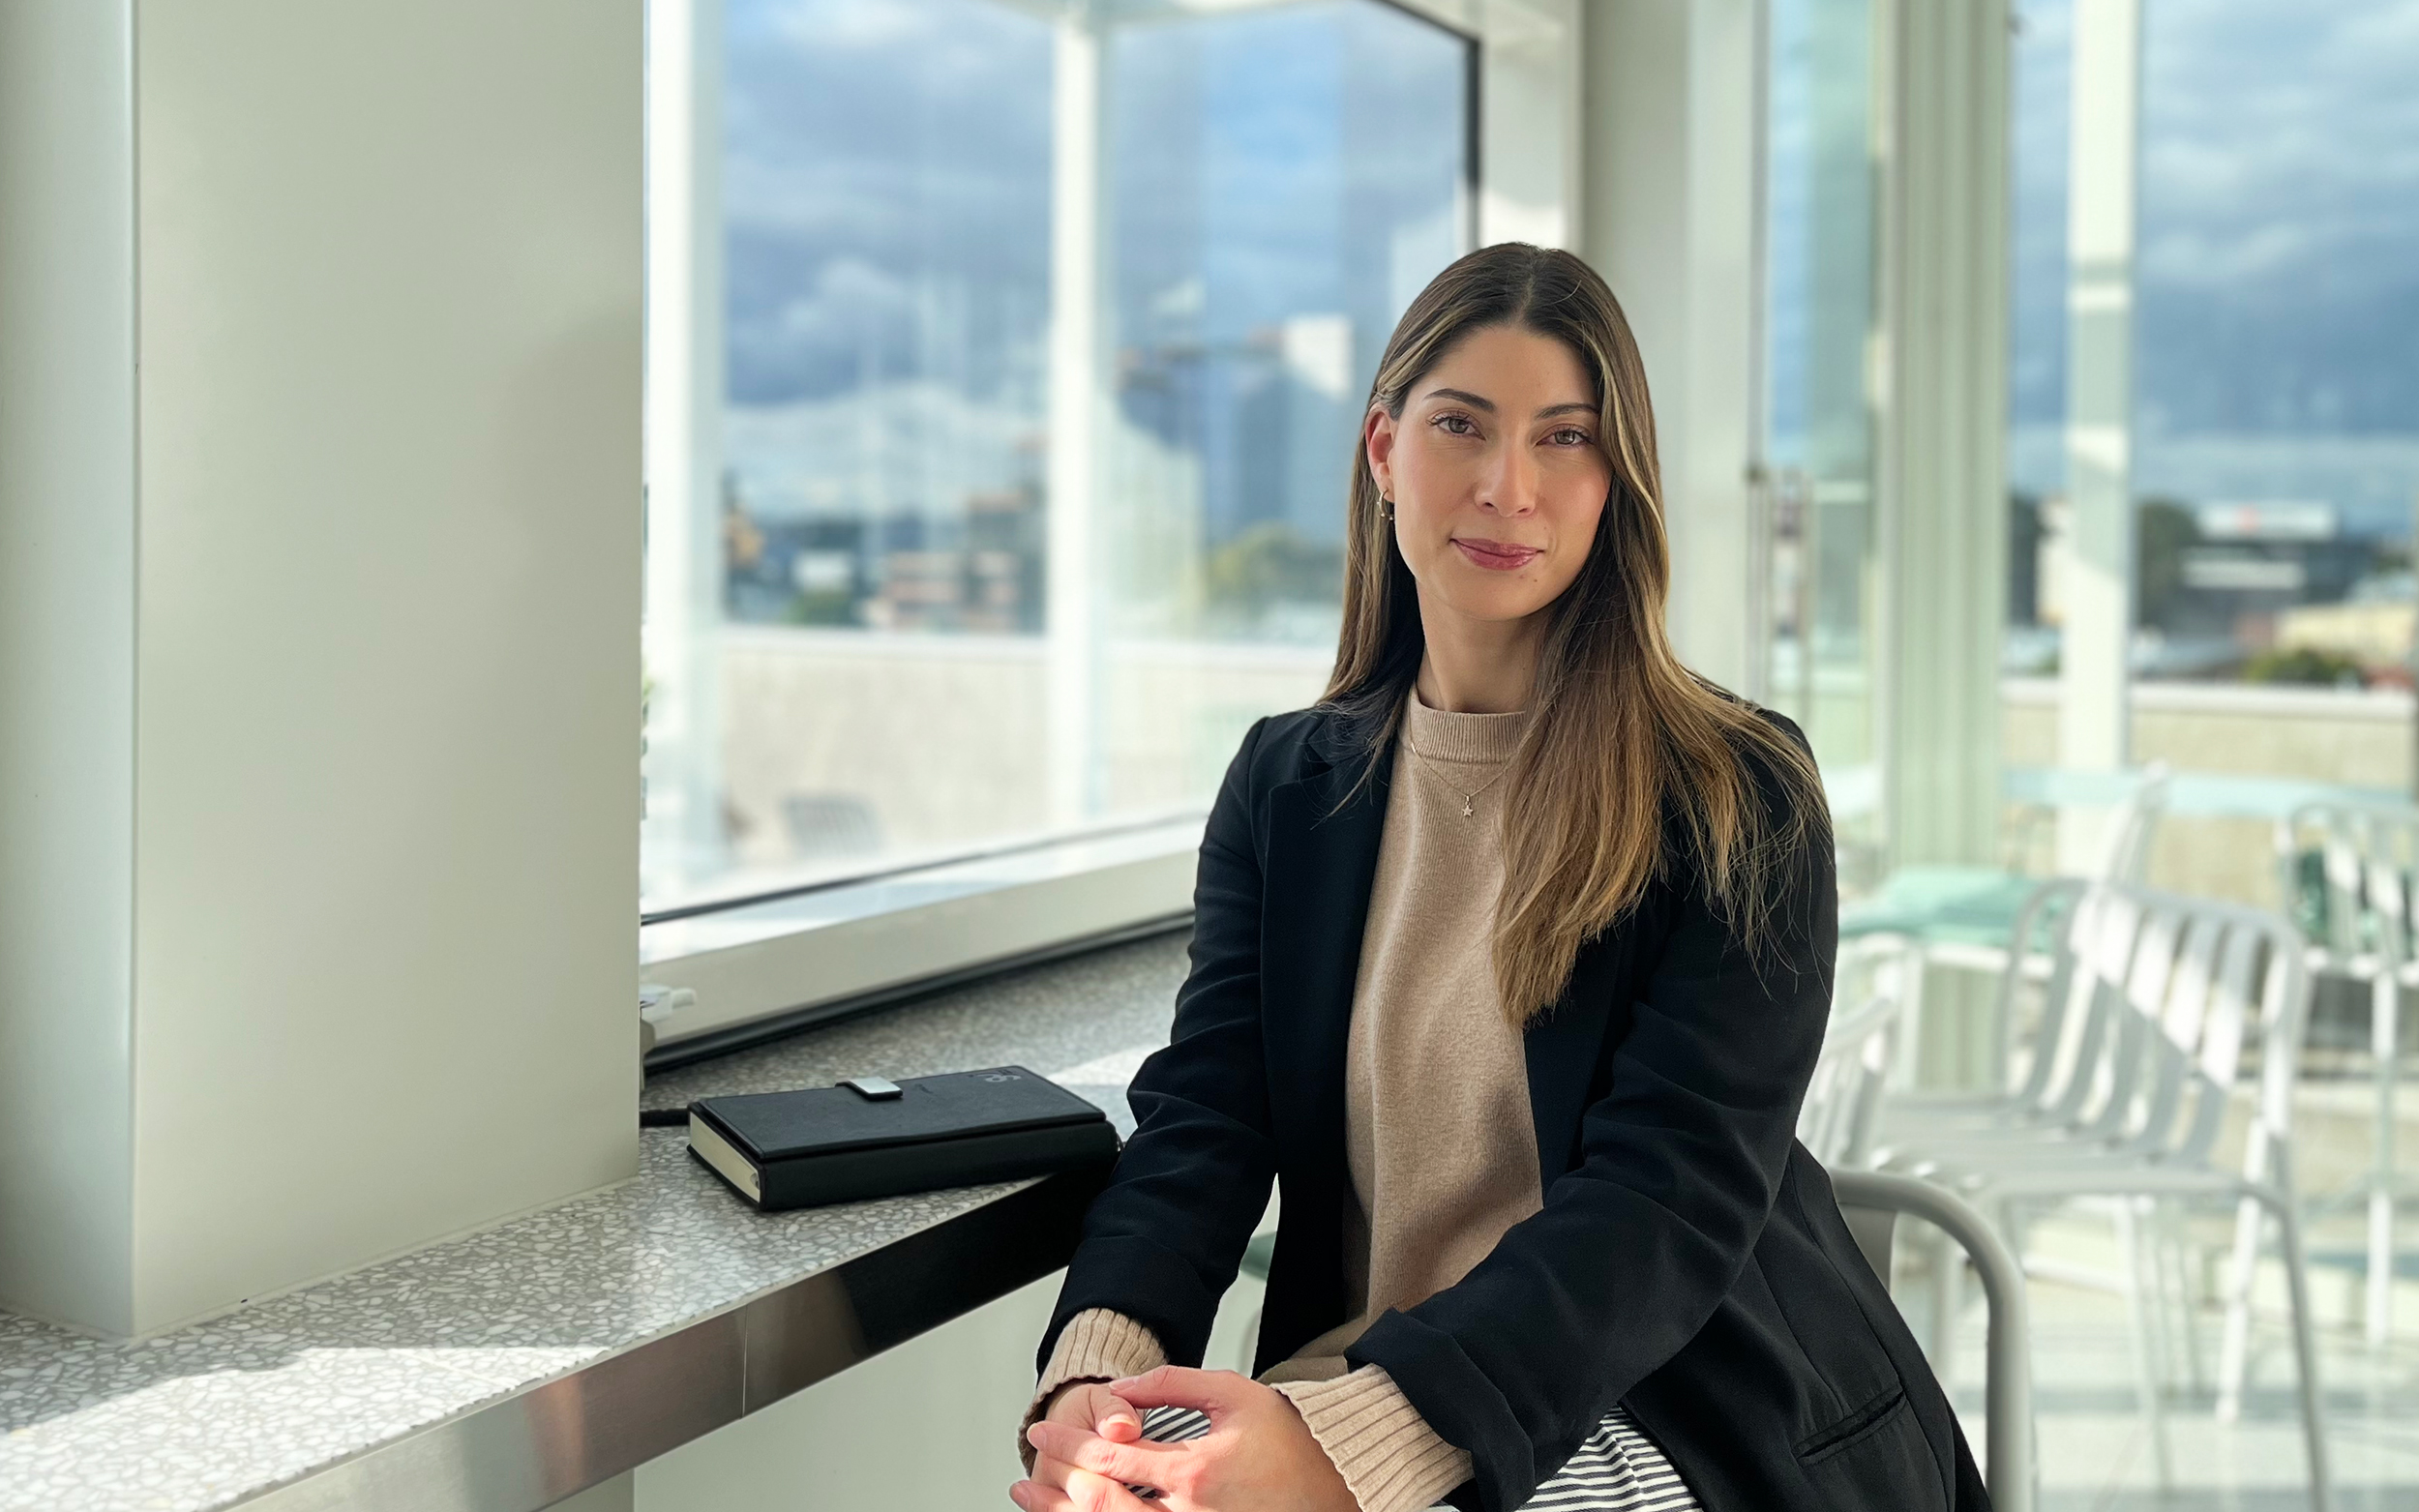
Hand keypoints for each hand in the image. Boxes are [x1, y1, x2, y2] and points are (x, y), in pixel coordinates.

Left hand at [1011, 1365, 1356, 1511]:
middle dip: (1055, 1488)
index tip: (1042, 1435)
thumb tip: (1124, 1390)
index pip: (1111, 1455)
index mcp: (1194, 1472)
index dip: (1068, 1444)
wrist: (1336, 1490)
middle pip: (1101, 1505)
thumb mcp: (1236, 1395)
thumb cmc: (1291, 1445)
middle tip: (1026, 1475)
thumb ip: (1175, 1384)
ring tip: (1035, 1504)